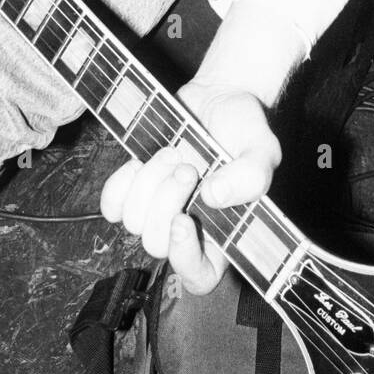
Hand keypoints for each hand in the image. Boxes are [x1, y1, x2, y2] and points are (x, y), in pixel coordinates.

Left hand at [100, 80, 280, 294]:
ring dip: (150, 183)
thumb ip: (251, 176)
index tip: (183, 220)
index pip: (199, 278)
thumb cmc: (245, 128)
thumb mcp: (262, 149)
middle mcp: (189, 228)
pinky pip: (111, 205)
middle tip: (187, 167)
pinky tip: (139, 163)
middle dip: (166, 203)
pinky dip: (120, 184)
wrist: (217, 96)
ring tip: (174, 152)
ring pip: (133, 222)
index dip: (184, 259)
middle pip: (157, 244)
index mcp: (223, 234)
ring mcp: (157, 210)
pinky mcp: (135, 189)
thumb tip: (214, 196)